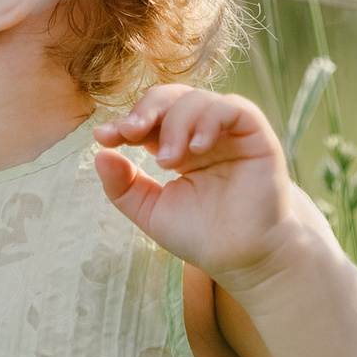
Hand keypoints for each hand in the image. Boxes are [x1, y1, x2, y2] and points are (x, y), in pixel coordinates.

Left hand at [93, 86, 309, 292]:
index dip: (125, 121)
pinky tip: (196, 149)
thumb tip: (99, 154)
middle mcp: (203, 134)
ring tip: (168, 161)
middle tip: (130, 133)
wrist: (240, 259)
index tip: (104, 137)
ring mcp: (230, 133)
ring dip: (175, 124)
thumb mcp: (150, 211)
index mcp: (178, 147)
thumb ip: (123, 186)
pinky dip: (209, 120)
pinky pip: (233, 108)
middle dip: (146, 110)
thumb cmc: (201, 236)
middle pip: (171, 97)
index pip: (150, 119)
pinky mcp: (256, 136)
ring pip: (198, 99)